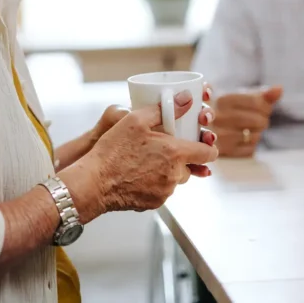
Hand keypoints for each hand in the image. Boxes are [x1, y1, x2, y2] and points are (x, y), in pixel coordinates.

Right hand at [71, 90, 218, 216]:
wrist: (94, 183)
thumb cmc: (113, 151)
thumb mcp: (135, 120)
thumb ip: (164, 109)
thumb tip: (186, 99)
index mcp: (175, 153)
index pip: (208, 153)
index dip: (207, 146)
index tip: (202, 143)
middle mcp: (174, 175)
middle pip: (190, 167)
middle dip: (180, 158)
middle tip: (161, 149)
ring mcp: (165, 192)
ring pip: (175, 179)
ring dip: (167, 171)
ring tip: (145, 161)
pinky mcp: (154, 204)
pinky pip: (162, 191)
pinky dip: (154, 183)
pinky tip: (137, 174)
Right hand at [209, 85, 282, 156]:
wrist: (199, 127)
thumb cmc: (225, 110)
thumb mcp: (238, 97)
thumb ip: (260, 94)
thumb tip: (279, 89)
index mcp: (222, 99)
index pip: (257, 102)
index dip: (266, 106)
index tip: (264, 107)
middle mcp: (217, 117)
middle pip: (258, 121)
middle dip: (262, 120)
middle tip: (257, 119)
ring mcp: (218, 136)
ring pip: (255, 136)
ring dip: (256, 133)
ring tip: (247, 129)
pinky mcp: (221, 153)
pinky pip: (250, 151)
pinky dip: (250, 146)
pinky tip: (242, 140)